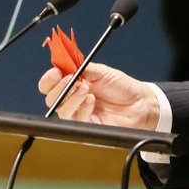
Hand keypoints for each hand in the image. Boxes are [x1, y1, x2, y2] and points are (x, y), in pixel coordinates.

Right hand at [38, 62, 159, 129]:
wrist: (139, 103)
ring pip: (61, 109)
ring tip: (86, 89)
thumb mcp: (102, 72)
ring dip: (72, 98)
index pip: (51, 83)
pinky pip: (75, 119)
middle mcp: (73, 99)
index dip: (49, 78)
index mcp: (73, 83)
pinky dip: (82, 108)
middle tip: (69, 79)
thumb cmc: (122, 87)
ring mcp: (79, 113)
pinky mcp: (86, 125)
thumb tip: (66, 63)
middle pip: (51, 98)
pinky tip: (92, 101)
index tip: (56, 71)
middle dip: (58, 88)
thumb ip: (82, 68)